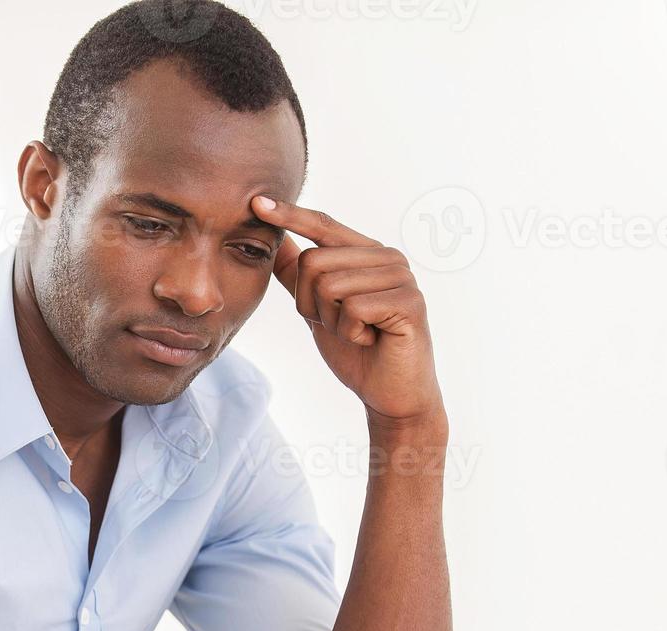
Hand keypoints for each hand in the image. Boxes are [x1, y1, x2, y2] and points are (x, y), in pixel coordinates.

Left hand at [251, 196, 443, 427]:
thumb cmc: (356, 349)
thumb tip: (275, 238)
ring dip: (332, 320)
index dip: (290, 215)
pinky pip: (352, 307)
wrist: (388, 393)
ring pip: (330, 285)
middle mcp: (387, 257)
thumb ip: (298, 274)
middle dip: (312, 303)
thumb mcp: (318, 308)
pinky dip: (351, 332)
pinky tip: (370, 339)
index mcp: (367, 253)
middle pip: (314, 261)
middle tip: (341, 324)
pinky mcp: (409, 301)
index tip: (256, 202)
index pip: (323, 226)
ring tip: (358, 331)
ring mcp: (402, 277)